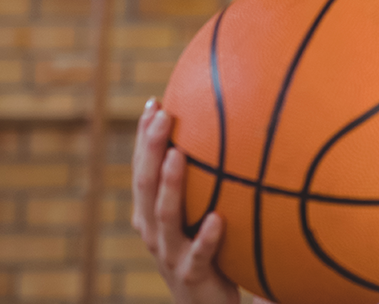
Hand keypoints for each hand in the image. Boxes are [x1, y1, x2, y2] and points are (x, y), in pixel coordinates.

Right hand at [131, 99, 238, 303]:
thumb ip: (209, 181)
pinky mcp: (192, 275)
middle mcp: (153, 231)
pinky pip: (200, 254)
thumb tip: (237, 130)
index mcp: (150, 214)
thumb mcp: (201, 212)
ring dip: (171, 185)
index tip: (153, 104)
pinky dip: (206, 236)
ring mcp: (171, 254)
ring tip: (179, 155)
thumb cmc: (207, 252)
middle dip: (151, 147)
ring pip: (164, 217)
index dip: (144, 138)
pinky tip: (219, 218)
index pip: (142, 169)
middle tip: (163, 115)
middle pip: (145, 184)